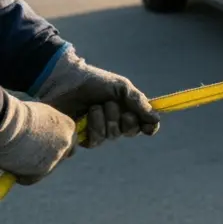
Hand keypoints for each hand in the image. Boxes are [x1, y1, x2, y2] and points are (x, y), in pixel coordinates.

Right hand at [0, 91, 76, 184]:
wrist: (8, 122)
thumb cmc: (17, 115)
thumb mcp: (39, 115)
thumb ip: (47, 127)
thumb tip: (41, 138)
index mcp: (68, 126)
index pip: (68, 141)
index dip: (55, 146)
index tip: (44, 149)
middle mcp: (66, 142)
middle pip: (61, 156)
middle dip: (46, 159)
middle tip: (29, 159)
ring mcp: (56, 156)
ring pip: (45, 168)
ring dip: (32, 167)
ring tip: (14, 157)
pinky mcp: (43, 169)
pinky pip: (32, 179)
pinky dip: (22, 177)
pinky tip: (12, 168)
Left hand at [35, 47, 159, 147]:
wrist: (66, 82)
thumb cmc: (95, 82)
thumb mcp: (121, 87)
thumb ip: (139, 102)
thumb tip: (156, 119)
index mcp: (128, 109)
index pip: (145, 125)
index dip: (148, 127)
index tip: (147, 125)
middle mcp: (116, 121)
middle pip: (130, 131)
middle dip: (122, 117)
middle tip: (110, 104)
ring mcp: (100, 130)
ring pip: (112, 136)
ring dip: (104, 119)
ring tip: (93, 106)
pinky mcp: (83, 137)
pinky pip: (96, 141)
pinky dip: (93, 127)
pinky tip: (85, 117)